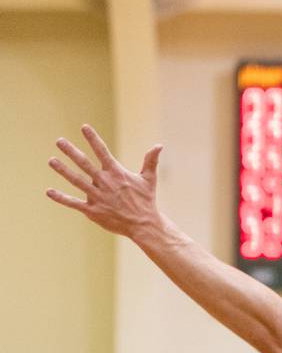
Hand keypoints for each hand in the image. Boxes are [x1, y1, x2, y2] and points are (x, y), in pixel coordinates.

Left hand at [47, 125, 164, 237]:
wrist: (144, 225)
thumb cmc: (146, 201)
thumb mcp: (149, 179)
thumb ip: (151, 161)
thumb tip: (159, 145)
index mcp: (118, 174)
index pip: (103, 152)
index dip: (93, 139)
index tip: (84, 127)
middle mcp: (106, 183)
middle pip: (85, 164)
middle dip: (71, 152)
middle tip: (59, 141)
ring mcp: (98, 197)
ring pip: (77, 181)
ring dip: (63, 171)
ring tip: (51, 161)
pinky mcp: (93, 211)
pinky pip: (74, 203)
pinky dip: (61, 198)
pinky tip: (49, 191)